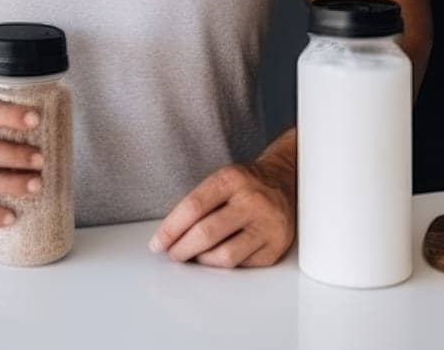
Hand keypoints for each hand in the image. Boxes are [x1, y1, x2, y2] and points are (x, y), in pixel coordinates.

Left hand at [148, 161, 295, 267]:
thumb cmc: (246, 184)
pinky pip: (242, 265)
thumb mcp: (222, 179)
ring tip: (195, 256)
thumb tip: (168, 238)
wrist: (286, 181)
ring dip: (202, 260)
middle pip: (206, 234)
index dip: (170, 229)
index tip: (158, 243)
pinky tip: (219, 255)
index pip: (193, 207)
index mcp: (233, 179)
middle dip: (182, 249)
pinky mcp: (277, 246)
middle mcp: (253, 200)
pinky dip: (225, 264)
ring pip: (224, 256)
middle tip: (173, 253)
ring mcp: (268, 225)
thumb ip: (198, 204)